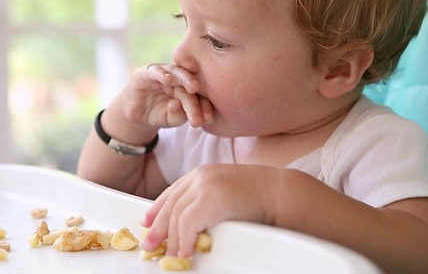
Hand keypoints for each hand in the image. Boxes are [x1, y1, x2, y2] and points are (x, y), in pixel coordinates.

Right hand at [120, 63, 213, 128]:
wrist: (136, 114)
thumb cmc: (158, 115)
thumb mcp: (170, 120)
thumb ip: (178, 116)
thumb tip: (177, 105)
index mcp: (188, 90)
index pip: (199, 96)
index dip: (205, 107)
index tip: (208, 119)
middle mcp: (178, 79)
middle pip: (190, 84)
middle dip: (198, 95)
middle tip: (204, 103)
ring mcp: (164, 74)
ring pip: (177, 72)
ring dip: (186, 79)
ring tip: (193, 87)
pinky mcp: (147, 72)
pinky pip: (155, 70)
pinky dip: (161, 73)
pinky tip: (167, 80)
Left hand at [140, 164, 275, 257]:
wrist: (280, 192)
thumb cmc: (262, 195)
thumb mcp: (228, 191)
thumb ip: (209, 200)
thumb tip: (195, 222)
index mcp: (203, 173)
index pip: (173, 192)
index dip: (157, 208)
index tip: (147, 221)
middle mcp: (200, 177)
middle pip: (170, 205)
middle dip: (157, 227)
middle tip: (150, 244)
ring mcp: (204, 186)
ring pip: (176, 217)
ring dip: (171, 239)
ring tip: (171, 254)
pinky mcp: (209, 200)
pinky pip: (186, 225)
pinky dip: (183, 241)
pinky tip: (185, 252)